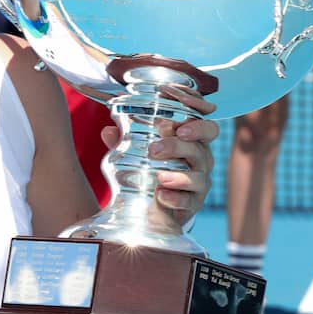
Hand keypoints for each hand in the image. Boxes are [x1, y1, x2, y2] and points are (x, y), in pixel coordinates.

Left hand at [98, 85, 217, 226]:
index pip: (202, 120)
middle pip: (204, 142)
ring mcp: (199, 182)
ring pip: (198, 175)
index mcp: (190, 140)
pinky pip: (189, 201)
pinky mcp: (193, 204)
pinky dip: (175, 198)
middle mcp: (200, 158)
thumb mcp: (135, 153)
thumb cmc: (150, 171)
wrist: (153, 209)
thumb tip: (108, 130)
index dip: (198, 109)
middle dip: (188, 138)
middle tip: (164, 142)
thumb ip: (123, 142)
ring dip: (179, 175)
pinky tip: (161, 196)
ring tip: (160, 176)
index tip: (182, 105)